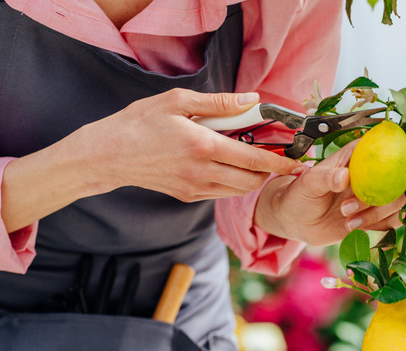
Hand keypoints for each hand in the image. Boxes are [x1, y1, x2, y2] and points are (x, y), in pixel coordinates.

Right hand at [1, 89, 303, 231]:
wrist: (108, 156)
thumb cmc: (140, 123)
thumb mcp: (178, 102)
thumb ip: (219, 103)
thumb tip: (252, 99)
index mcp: (203, 147)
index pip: (254, 159)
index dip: (280, 162)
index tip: (298, 161)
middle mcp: (202, 173)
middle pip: (252, 180)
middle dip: (269, 169)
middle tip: (274, 154)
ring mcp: (195, 189)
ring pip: (239, 190)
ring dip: (252, 177)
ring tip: (250, 157)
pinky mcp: (188, 197)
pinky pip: (222, 193)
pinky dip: (233, 182)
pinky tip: (227, 165)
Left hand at [254, 139, 405, 246]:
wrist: (294, 220)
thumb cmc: (298, 194)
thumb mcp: (307, 183)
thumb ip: (325, 177)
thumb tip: (344, 177)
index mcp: (358, 157)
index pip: (392, 148)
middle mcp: (371, 175)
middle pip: (400, 180)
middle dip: (381, 197)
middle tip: (348, 207)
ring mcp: (374, 196)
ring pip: (397, 203)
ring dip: (375, 214)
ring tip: (346, 219)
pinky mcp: (374, 217)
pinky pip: (391, 222)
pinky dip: (376, 226)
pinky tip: (352, 228)